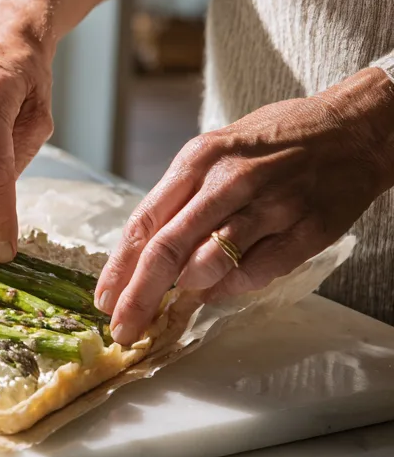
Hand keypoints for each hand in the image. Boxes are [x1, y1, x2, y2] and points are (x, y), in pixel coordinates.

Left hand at [96, 68, 393, 344]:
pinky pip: (256, 274)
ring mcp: (270, 206)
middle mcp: (229, 181)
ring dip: (187, 290)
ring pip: (209, 264)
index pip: (145, 222)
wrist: (353, 128)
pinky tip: (220, 290)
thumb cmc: (274, 143)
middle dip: (139, 296)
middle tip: (123, 328)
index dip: (119, 267)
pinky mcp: (306, 229)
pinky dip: (230, 290)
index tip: (104, 300)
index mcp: (199, 159)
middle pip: (168, 249)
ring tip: (183, 296)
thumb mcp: (215, 153)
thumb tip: (145, 255)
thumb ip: (180, 200)